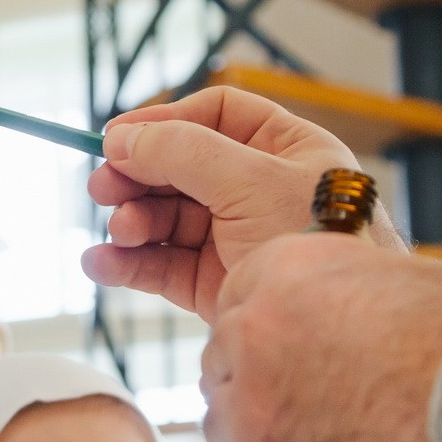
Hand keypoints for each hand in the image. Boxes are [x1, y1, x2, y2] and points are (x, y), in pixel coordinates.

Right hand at [81, 86, 382, 320]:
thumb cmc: (317, 239)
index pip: (215, 116)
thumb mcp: (252, 180)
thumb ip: (183, 153)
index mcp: (283, 148)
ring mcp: (233, 238)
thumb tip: (122, 139)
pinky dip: (128, 263)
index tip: (115, 138)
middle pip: (179, 167)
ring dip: (132, 221)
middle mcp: (257, 189)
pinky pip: (161, 266)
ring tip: (120, 232)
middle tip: (101, 188)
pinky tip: (101, 263)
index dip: (163, 122)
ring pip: (165, 218)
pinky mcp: (213, 284)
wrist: (340, 325)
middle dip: (137, 176)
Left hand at [199, 232, 441, 441]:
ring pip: (227, 426)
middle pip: (223, 362)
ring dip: (264, 437)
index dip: (265, 327)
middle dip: (257, 383)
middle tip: (309, 405)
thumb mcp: (414, 292)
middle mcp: (255, 334)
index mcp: (290, 270)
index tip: (288, 350)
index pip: (240, 295)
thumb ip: (354, 303)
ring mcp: (252, 412)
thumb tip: (346, 321)